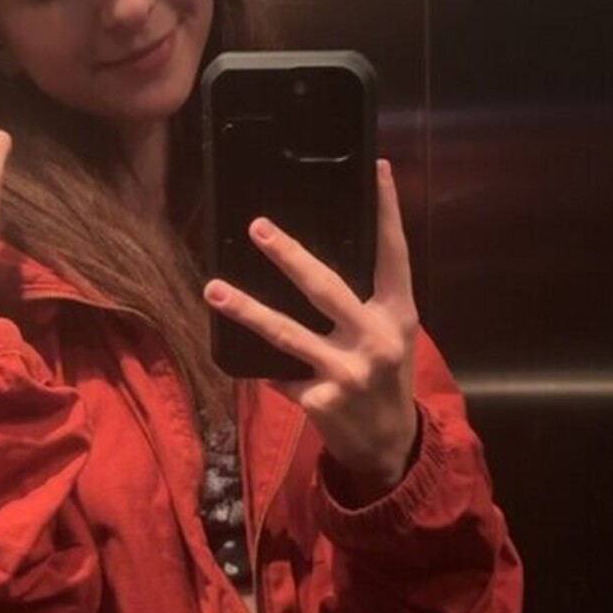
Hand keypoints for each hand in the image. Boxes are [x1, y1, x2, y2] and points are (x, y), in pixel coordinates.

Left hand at [203, 161, 419, 498]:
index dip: (387, 210)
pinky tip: (232, 350)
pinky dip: (256, 362)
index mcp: (398, 314)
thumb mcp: (392, 335)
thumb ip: (368, 299)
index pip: (393, 254)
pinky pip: (276, 372)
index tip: (378, 167)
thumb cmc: (386, 378)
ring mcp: (344, 372)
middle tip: (258, 227)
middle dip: (289, 256)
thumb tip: (313, 258)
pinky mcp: (317, 400)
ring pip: (286, 333)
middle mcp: (374, 339)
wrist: (390, 445)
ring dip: (245, 308)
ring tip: (213, 288)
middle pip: (326, 288)